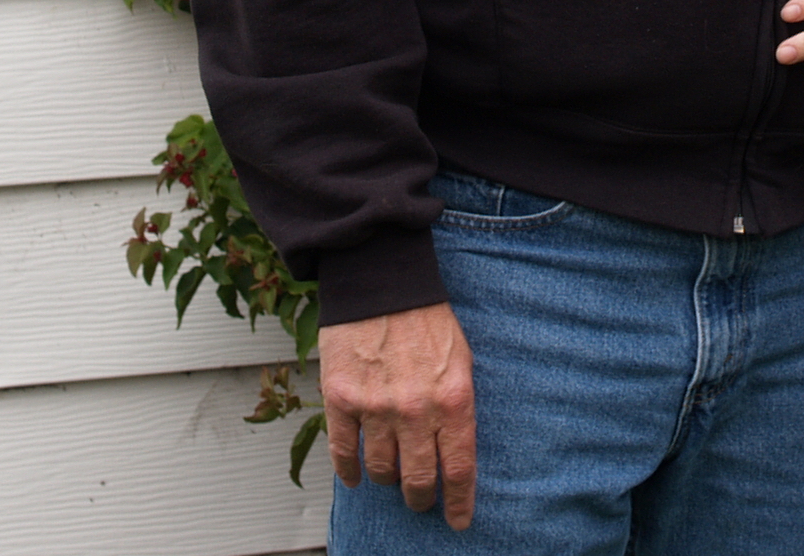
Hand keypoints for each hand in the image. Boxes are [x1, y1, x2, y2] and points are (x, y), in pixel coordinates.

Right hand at [320, 301, 478, 529]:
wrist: (382, 282)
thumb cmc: (427, 319)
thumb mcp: (461, 359)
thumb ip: (457, 406)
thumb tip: (453, 450)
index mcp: (453, 399)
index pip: (459, 469)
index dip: (459, 503)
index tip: (458, 520)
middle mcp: (416, 410)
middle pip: (418, 480)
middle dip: (421, 499)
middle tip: (420, 502)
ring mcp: (376, 407)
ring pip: (381, 471)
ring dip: (387, 479)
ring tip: (391, 476)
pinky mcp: (342, 399)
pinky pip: (344, 452)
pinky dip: (349, 471)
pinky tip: (355, 476)